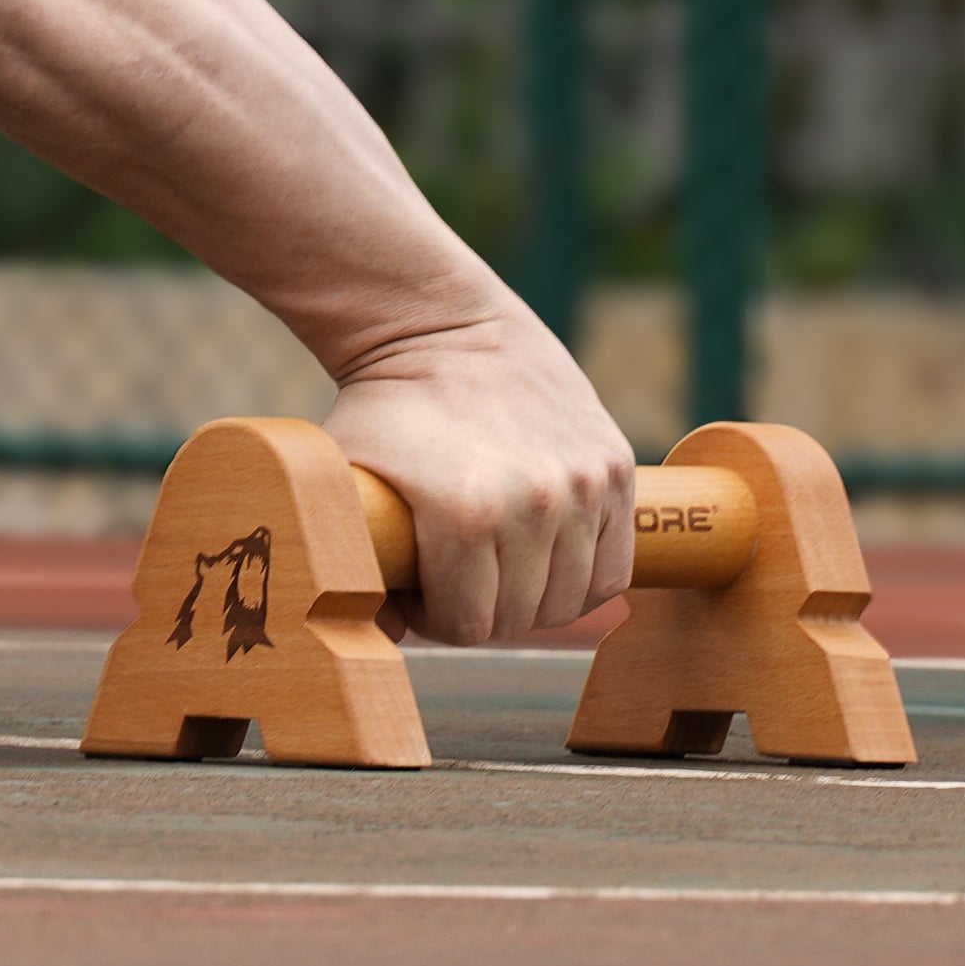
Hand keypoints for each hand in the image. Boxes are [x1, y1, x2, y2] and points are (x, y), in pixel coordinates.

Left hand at [321, 300, 637, 643]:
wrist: (442, 325)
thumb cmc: (385, 408)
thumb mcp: (348, 481)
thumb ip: (355, 566)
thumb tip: (370, 640)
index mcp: (466, 515)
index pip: (467, 626)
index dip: (436, 618)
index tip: (421, 589)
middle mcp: (536, 503)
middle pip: (519, 619)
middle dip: (481, 609)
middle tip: (456, 576)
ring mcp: (584, 483)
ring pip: (571, 600)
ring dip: (533, 597)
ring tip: (498, 565)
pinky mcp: (616, 466)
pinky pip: (615, 567)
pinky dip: (583, 577)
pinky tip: (546, 559)